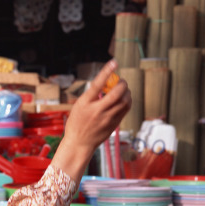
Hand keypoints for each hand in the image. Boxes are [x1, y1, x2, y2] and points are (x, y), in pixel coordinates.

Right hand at [52, 60, 130, 183]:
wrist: (79, 143)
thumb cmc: (77, 123)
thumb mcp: (79, 106)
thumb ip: (92, 95)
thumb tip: (106, 84)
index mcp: (86, 103)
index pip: (98, 84)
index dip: (107, 71)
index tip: (114, 62)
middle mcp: (97, 110)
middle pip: (117, 93)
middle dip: (122, 83)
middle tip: (121, 81)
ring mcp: (107, 118)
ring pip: (125, 101)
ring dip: (127, 92)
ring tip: (123, 91)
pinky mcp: (114, 124)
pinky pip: (125, 109)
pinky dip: (127, 101)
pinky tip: (123, 100)